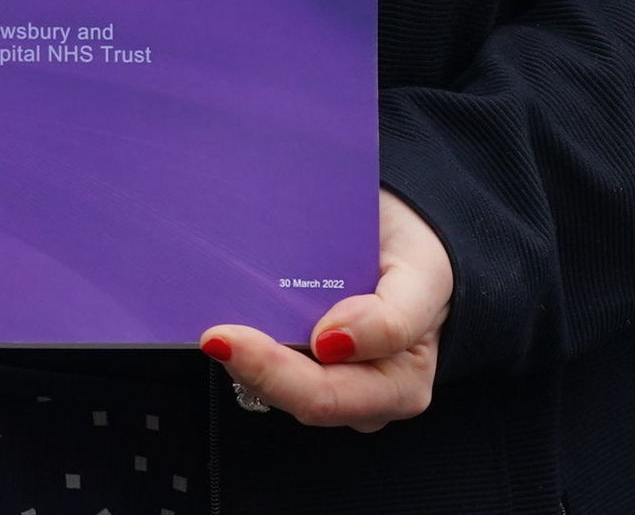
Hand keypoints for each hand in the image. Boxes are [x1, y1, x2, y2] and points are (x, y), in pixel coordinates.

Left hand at [201, 190, 451, 430]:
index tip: (239, 338)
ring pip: (277, 388)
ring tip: (209, 324)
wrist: (406, 236)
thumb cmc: (418, 258)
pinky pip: (271, 364)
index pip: (329, 394)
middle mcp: (362, 397)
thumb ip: (395, 317)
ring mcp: (331, 385)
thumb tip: (332, 344)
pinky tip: (219, 316)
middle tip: (212, 335)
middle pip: (297, 398)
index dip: (279, 372)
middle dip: (253, 368)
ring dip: (243, 359)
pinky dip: (245, 345)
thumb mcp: (425, 276)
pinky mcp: (304, 366)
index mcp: (399, 384)